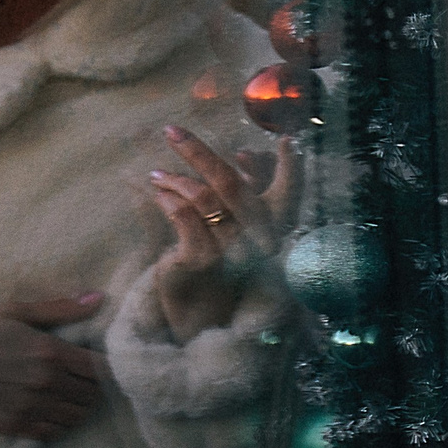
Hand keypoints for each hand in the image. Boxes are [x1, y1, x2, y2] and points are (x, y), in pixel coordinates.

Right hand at [0, 295, 106, 438]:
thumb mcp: (12, 312)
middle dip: (92, 388)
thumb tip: (97, 298)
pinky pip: (52, 433)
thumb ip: (58, 309)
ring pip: (76, 417)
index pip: (100, 368)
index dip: (102, 367)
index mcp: (49, 351)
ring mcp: (28, 408)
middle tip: (81, 381)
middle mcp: (44, 382)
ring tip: (66, 397)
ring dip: (78, 407)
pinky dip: (58, 425)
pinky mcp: (11, 427)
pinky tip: (49, 412)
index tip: (94, 365)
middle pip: (92, 395)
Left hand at [149, 125, 300, 340]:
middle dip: (198, 151)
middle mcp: (256, 240)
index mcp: (272, 231)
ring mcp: (230, 250)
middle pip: (230, 183)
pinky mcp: (202, 260)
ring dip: (174, 179)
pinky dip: (168, 200)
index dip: (292, 166)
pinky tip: (157, 195)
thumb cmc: (221, 268)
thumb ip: (245, 195)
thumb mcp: (235, 229)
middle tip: (171, 130)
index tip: (287, 140)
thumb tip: (246, 156)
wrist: (201, 317)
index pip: (290, 192)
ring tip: (156, 175)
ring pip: (202, 198)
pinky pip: (183, 218)